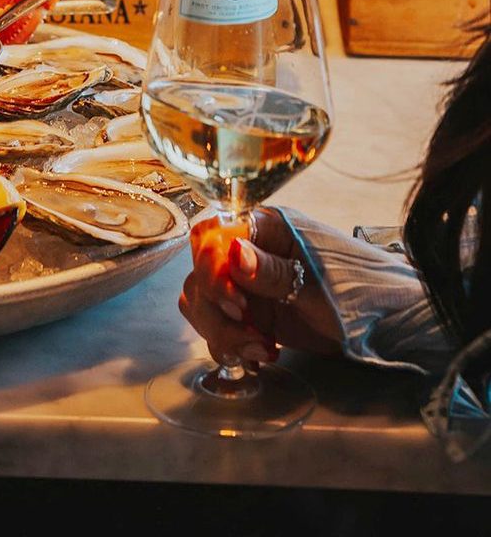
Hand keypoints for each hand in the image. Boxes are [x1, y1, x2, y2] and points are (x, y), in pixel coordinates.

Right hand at [179, 208, 342, 365]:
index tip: (236, 303)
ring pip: (201, 303)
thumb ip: (273, 270)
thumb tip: (233, 252)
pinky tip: (259, 356)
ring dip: (221, 332)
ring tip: (261, 349)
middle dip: (215, 309)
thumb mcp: (318, 282)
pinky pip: (216, 327)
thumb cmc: (358, 290)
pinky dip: (228, 345)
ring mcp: (244, 286)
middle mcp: (245, 253)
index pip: (211, 238)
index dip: (212, 270)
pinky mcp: (248, 316)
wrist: (386, 323)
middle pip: (199, 273)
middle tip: (249, 330)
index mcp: (263, 229)